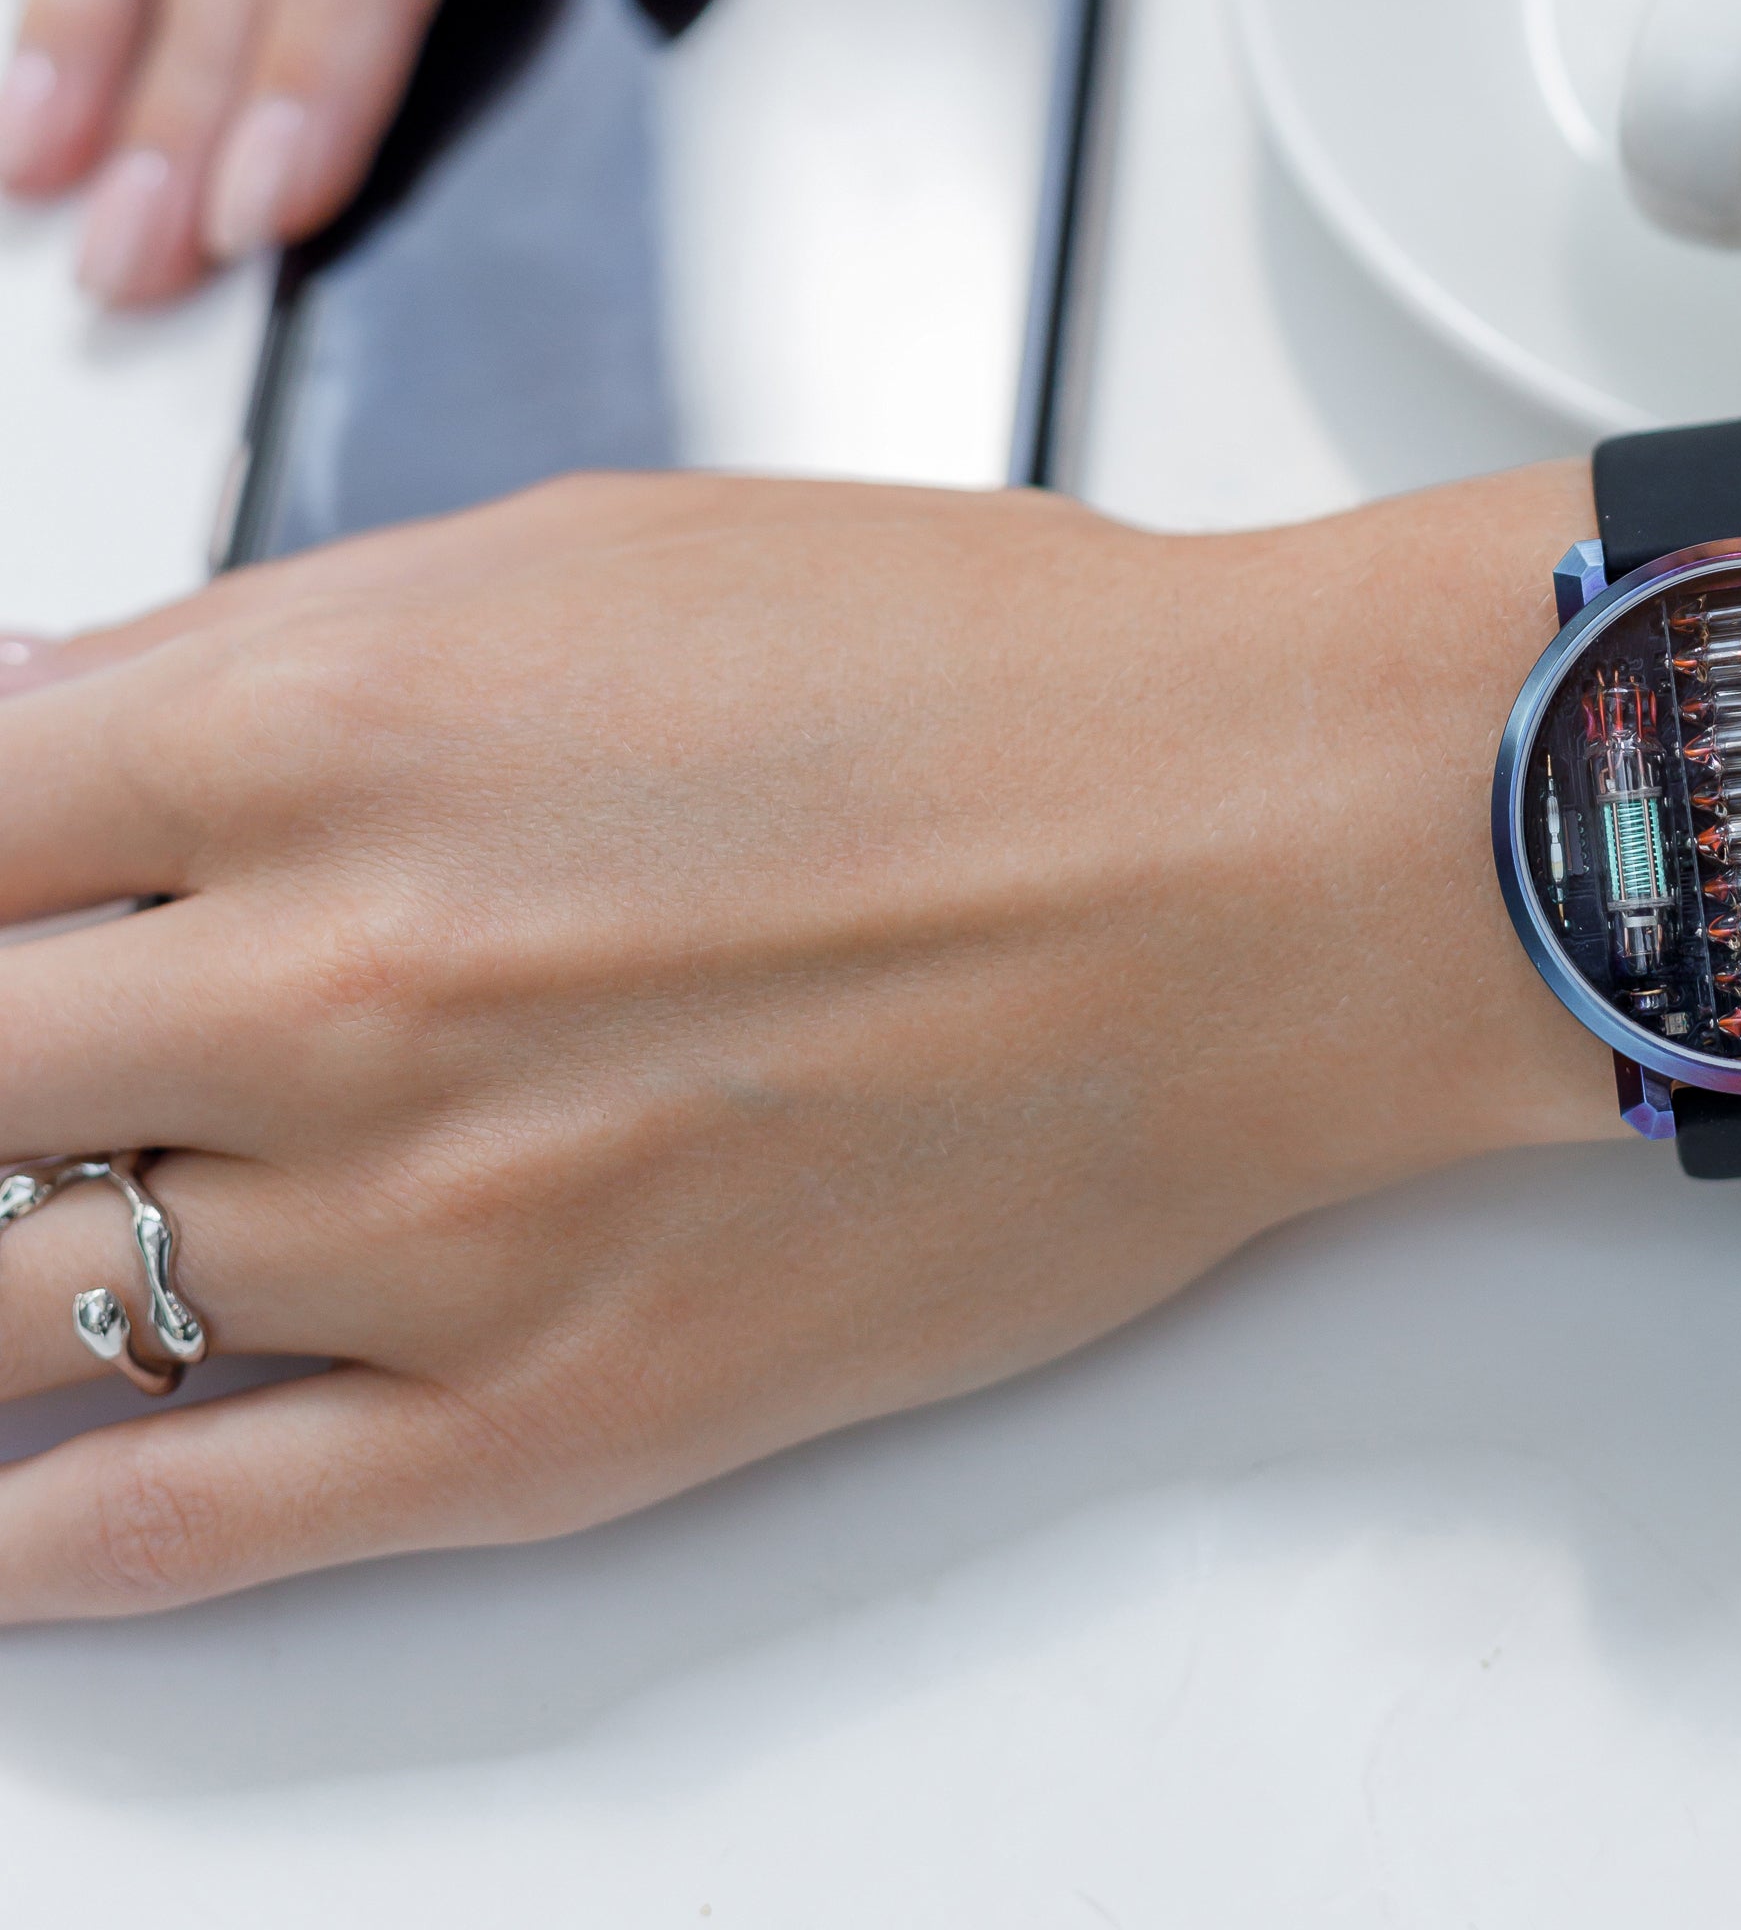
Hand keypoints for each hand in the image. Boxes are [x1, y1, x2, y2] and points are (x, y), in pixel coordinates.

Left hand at [0, 458, 1610, 1620]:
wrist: (1256, 860)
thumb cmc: (976, 676)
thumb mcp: (578, 552)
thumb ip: (266, 645)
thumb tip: (42, 716)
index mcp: (331, 726)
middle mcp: (335, 984)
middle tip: (14, 1065)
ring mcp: (427, 1229)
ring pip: (7, 1308)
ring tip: (0, 1240)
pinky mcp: (548, 1424)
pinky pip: (186, 1531)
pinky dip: (35, 1548)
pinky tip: (1, 1516)